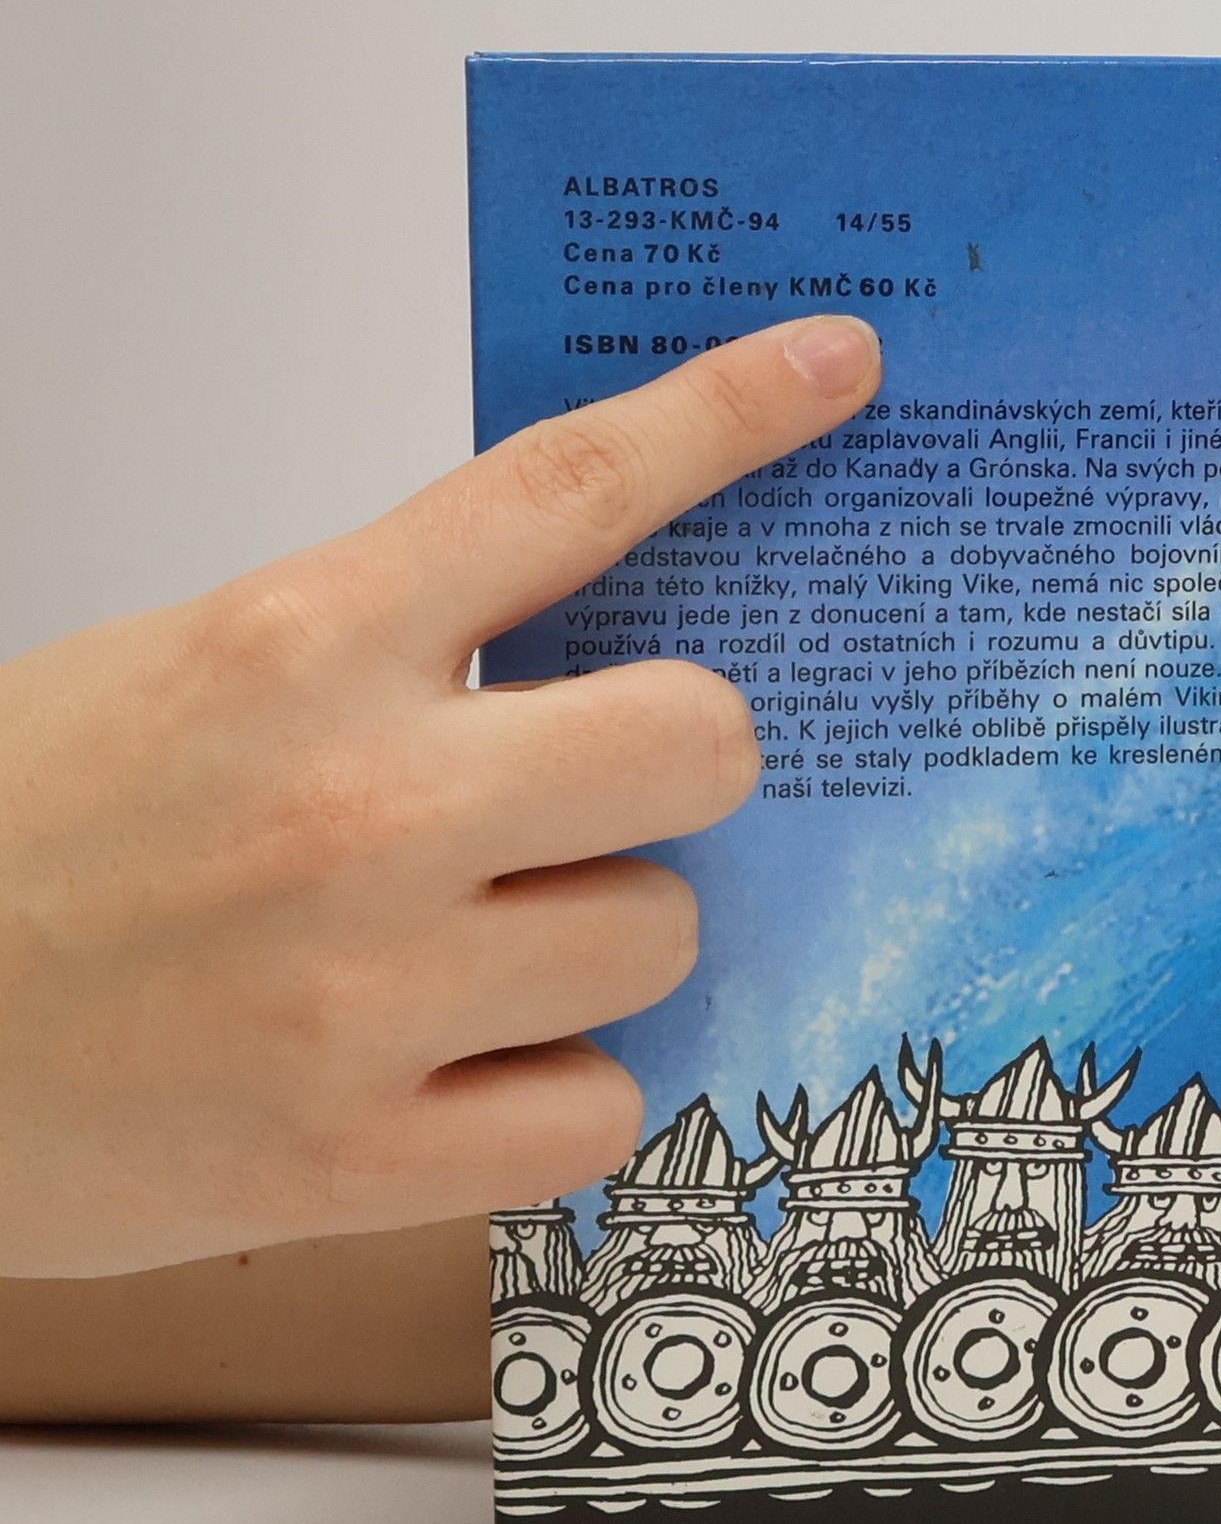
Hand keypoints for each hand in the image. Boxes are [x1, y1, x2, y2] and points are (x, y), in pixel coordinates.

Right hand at [0, 315, 883, 1276]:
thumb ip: (395, 648)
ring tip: (476, 955)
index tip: (836, 367)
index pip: (568, 488)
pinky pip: (599, 1106)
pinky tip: (459, 1074)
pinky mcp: (356, 1156)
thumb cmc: (22, 838)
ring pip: (660, 934)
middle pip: (701, 742)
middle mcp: (356, 803)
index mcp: (300, 641)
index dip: (725, 414)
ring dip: (602, 938)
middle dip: (674, 768)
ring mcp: (365, 989)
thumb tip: (598, 651)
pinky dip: (554, 1090)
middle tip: (593, 799)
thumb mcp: (199, 673)